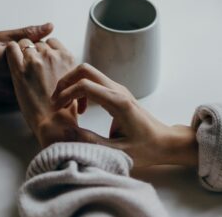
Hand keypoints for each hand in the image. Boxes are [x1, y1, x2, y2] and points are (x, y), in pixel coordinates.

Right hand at [0, 23, 52, 102]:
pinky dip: (31, 84)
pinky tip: (23, 77)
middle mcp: (14, 80)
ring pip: (38, 83)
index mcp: (12, 61)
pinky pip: (29, 91)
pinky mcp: (11, 102)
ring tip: (24, 66)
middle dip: (43, 62)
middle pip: (43, 70)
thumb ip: (26, 33)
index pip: (43, 53)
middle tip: (31, 55)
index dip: (43, 47)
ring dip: (39, 75)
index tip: (35, 44)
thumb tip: (50, 26)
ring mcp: (13, 94)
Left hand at [6, 38, 77, 147]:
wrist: (54, 122)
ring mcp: (35, 61)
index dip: (46, 49)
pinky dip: (10, 51)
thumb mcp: (75, 83)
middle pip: (38, 43)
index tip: (42, 59)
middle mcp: (52, 55)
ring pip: (24, 43)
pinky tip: (11, 60)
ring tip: (21, 66)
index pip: (53, 42)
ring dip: (22, 52)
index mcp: (67, 57)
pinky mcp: (19, 69)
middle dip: (34, 52)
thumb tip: (62, 67)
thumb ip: (68, 70)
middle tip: (31, 66)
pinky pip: (11, 48)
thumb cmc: (65, 109)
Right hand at [51, 63, 197, 166]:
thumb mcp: (116, 151)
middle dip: (65, 82)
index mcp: (118, 102)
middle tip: (57, 101)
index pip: (85, 85)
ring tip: (66, 106)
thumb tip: (66, 132)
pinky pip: (94, 82)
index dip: (66, 94)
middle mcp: (118, 90)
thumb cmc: (145, 148)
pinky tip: (81, 109)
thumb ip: (90, 141)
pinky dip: (81, 89)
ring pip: (89, 73)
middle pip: (85, 69)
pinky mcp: (117, 92)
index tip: (57, 109)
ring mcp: (118, 89)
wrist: (164, 142)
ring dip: (72, 85)